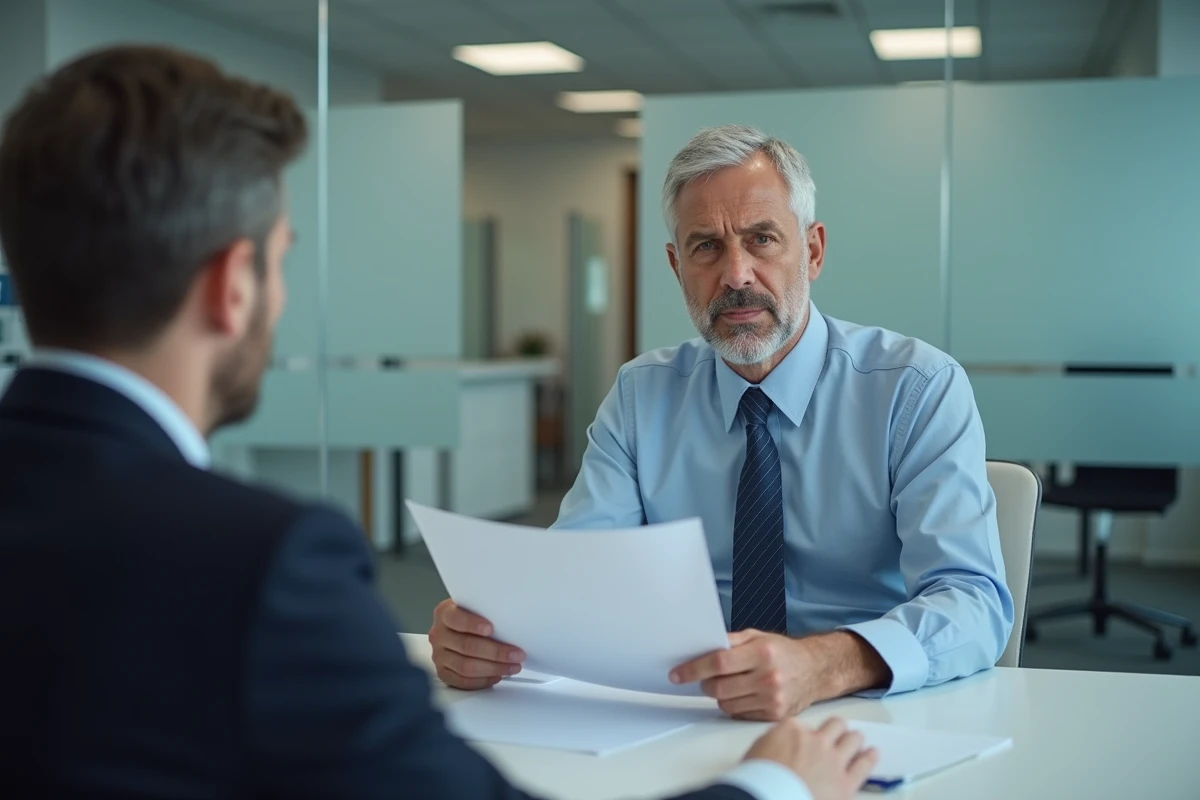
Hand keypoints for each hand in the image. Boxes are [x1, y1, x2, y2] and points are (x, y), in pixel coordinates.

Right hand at [428, 599, 524, 689]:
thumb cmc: (472, 617)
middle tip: (516, 654)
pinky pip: (463, 681)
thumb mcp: (476, 607)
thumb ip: (486, 611)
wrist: (456, 629)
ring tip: (512, 667)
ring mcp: (439, 655)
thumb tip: (511, 622)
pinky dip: (483, 681)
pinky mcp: (443, 673)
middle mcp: (438, 634)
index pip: (455, 618)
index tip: (490, 628)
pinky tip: (497, 676)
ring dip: (493, 668)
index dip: (472, 624)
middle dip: (495, 652)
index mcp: (444, 613)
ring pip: (466, 667)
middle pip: (466, 646)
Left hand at [670, 629, 821, 719]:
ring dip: (720, 695)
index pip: (718, 662)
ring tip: (731, 684)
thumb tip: (700, 648)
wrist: (815, 670)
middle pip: (719, 687)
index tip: (677, 674)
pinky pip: (739, 714)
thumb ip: (730, 641)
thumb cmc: (783, 652)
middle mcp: (768, 677)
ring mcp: (772, 699)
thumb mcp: (758, 637)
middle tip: (707, 677)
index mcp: (762, 653)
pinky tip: (745, 694)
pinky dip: (735, 706)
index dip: (693, 669)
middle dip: (706, 683)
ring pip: (726, 704)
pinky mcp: (774, 715)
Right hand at [744, 717, 877, 799]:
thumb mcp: (754, 753)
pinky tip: (873, 753)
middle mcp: (815, 740)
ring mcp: (833, 760)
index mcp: (791, 730)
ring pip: (852, 739)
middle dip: (836, 728)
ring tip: (856, 740)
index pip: (802, 725)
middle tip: (837, 732)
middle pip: (833, 725)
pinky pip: (864, 764)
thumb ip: (771, 743)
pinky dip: (869, 757)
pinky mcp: (846, 782)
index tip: (804, 738)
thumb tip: (776, 744)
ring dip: (854, 739)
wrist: (771, 798)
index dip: (803, 733)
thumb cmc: (758, 781)